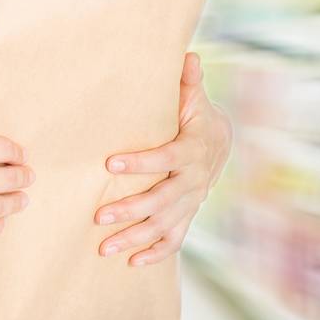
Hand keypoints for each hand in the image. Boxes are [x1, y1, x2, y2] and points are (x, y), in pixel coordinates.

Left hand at [91, 52, 231, 266]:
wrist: (220, 141)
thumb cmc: (195, 115)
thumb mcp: (193, 97)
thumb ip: (188, 81)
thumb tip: (188, 55)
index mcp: (192, 149)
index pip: (165, 159)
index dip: (140, 163)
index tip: (110, 164)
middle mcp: (193, 180)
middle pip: (162, 199)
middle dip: (130, 209)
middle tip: (99, 216)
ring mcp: (191, 202)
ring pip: (164, 224)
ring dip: (135, 237)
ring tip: (104, 247)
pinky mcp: (188, 215)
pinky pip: (174, 239)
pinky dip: (155, 252)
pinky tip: (132, 263)